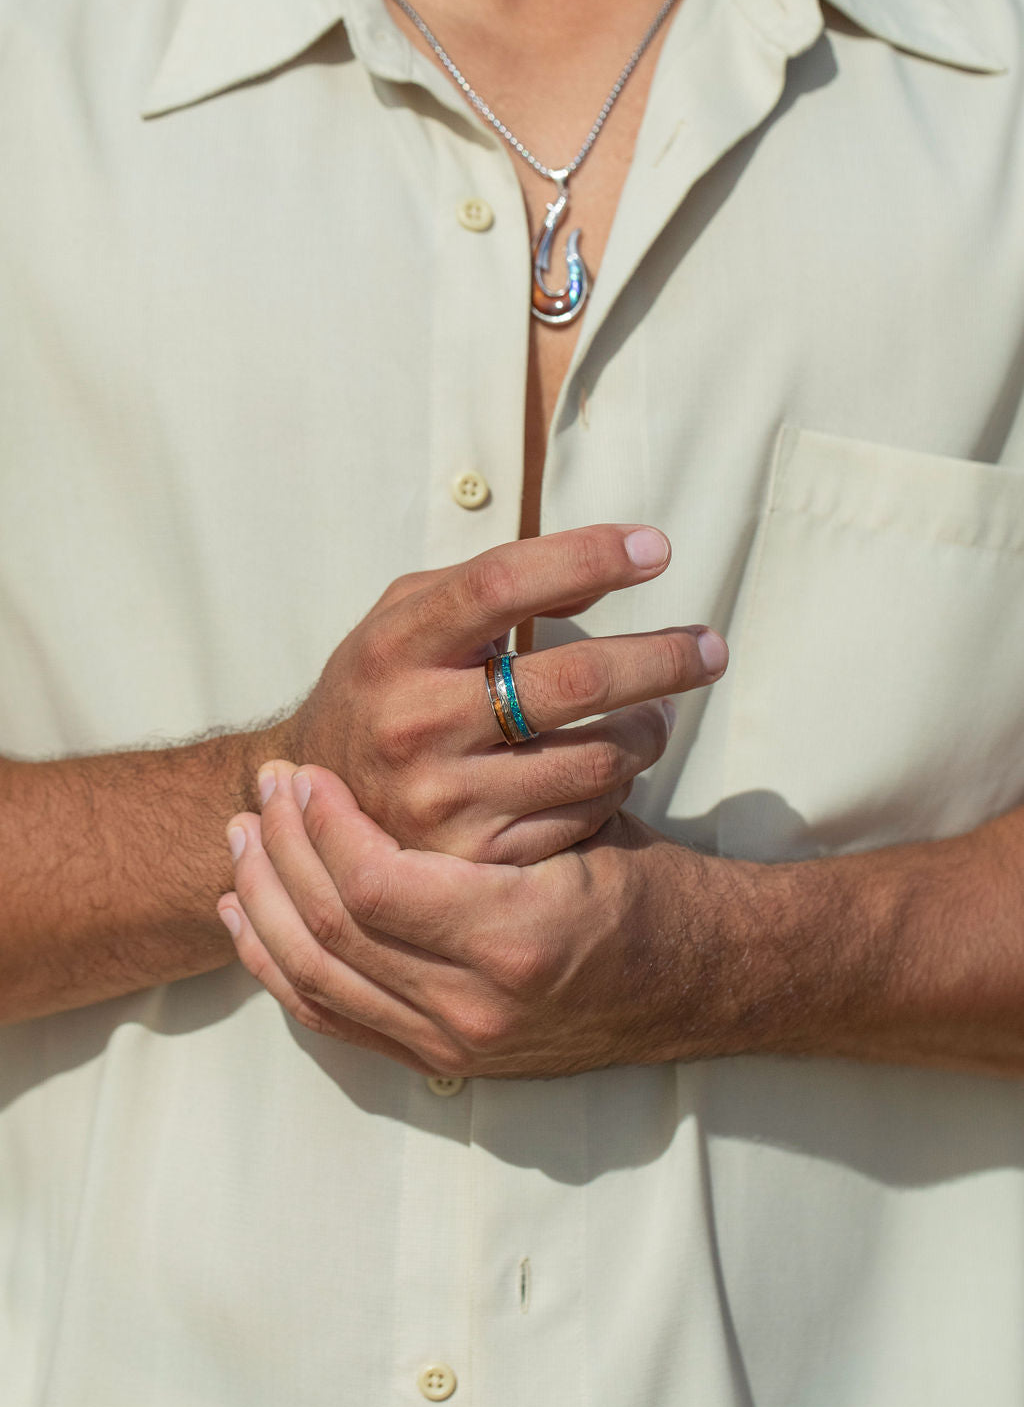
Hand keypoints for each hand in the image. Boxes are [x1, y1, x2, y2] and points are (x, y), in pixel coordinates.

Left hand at [218, 764, 767, 1077]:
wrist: (705, 981)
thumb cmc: (653, 883)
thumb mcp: (586, 820)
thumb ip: (502, 785)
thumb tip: (434, 708)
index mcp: (517, 936)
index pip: (372, 885)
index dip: (323, 826)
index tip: (305, 773)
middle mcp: (477, 1007)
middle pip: (330, 933)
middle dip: (280, 855)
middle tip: (261, 794)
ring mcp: (456, 1044)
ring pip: (316, 980)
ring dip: (267, 906)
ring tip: (243, 844)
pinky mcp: (445, 1060)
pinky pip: (332, 1019)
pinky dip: (280, 967)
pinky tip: (254, 919)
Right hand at [262, 525, 727, 864]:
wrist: (313, 805)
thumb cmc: (382, 685)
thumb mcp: (409, 617)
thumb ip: (491, 583)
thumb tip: (607, 567)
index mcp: (396, 646)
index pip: (502, 583)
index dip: (589, 556)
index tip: (659, 549)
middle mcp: (414, 721)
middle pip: (572, 680)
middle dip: (663, 658)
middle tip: (712, 648)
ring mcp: (443, 797)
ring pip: (595, 757)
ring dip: (649, 729)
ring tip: (658, 713)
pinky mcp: (474, 857)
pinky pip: (583, 815)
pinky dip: (615, 785)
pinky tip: (611, 766)